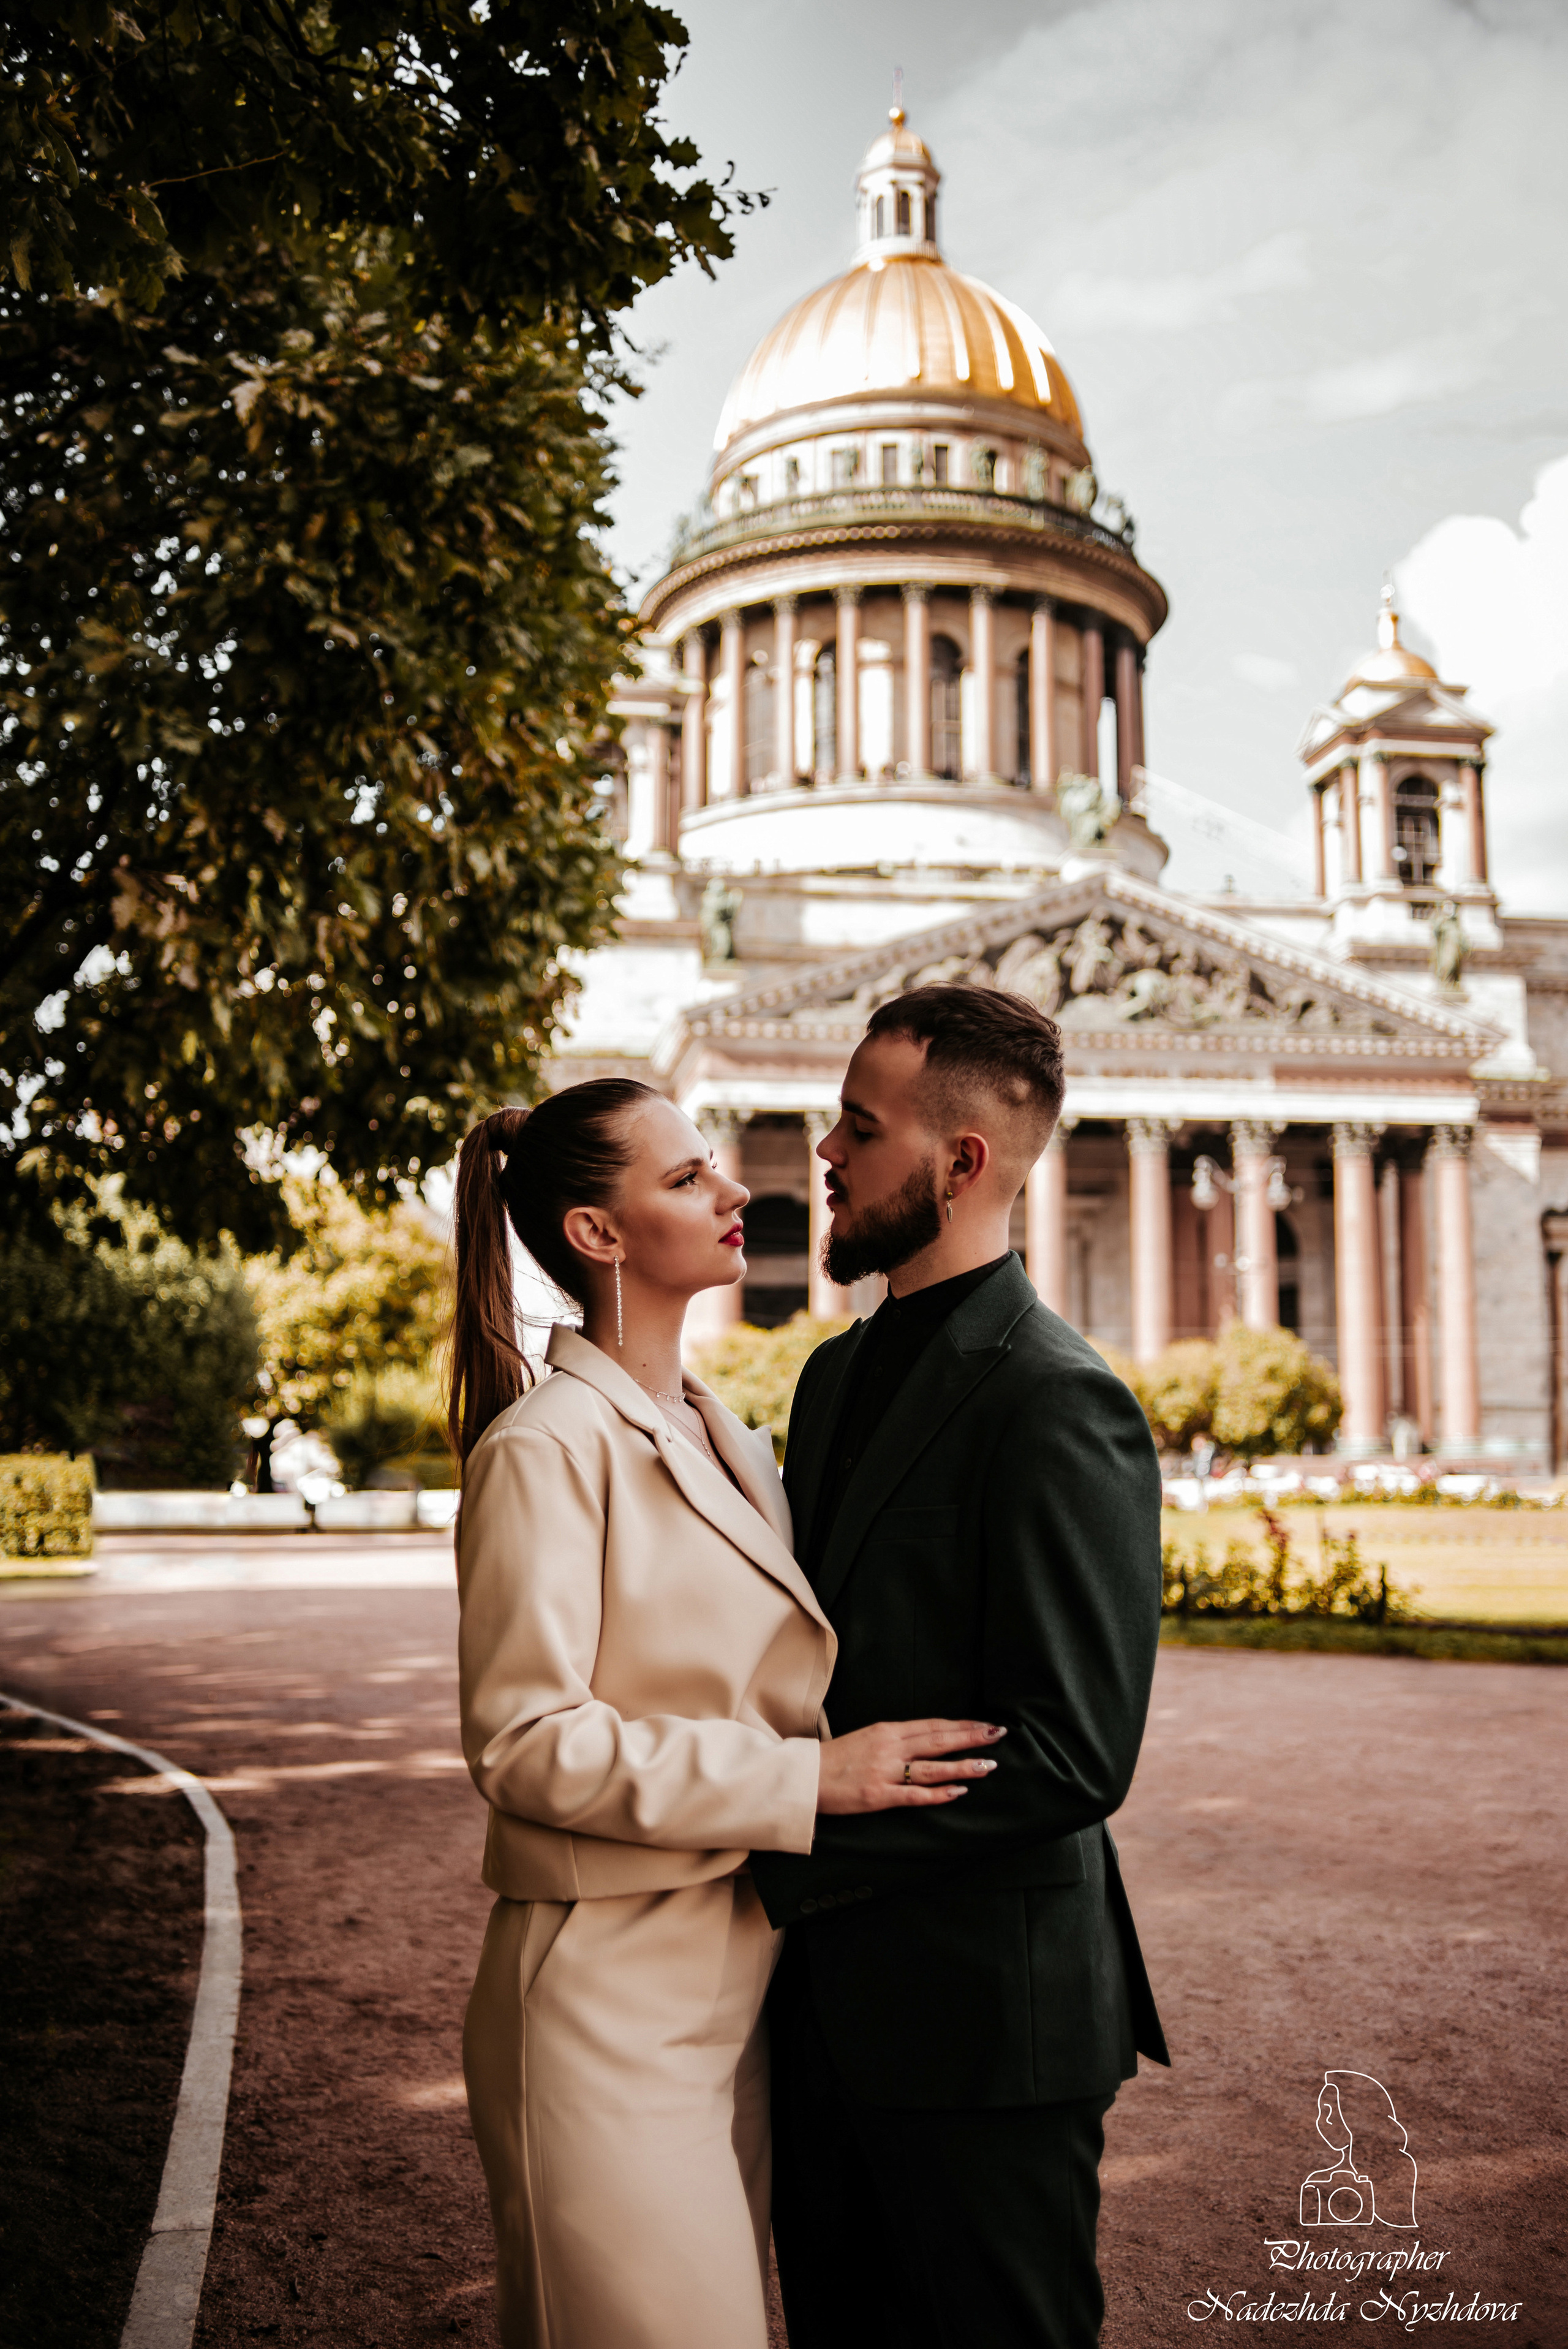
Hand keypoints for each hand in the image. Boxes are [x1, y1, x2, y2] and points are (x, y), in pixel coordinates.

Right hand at [815, 1719, 1005, 1815]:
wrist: (806, 1776)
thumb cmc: (836, 1758)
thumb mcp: (867, 1737)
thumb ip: (895, 1738)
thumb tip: (926, 1740)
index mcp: (887, 1730)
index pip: (932, 1725)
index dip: (961, 1725)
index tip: (984, 1724)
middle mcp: (889, 1747)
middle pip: (938, 1740)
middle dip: (970, 1737)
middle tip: (997, 1735)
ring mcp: (885, 1771)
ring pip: (932, 1767)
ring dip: (963, 1766)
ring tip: (988, 1765)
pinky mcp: (878, 1795)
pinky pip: (914, 1795)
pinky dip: (938, 1793)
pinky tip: (957, 1792)